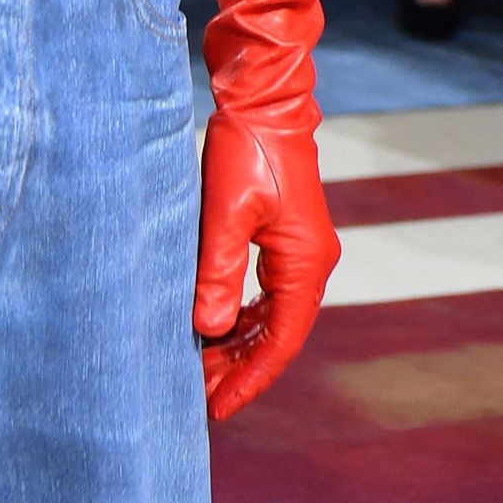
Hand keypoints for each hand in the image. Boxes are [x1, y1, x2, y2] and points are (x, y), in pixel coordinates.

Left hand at [168, 0, 338, 420]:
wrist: (261, 90)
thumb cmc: (244, 147)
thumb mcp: (223, 214)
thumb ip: (215, 275)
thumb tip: (207, 331)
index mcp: (304, 262)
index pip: (279, 341)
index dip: (248, 380)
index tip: (215, 412)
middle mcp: (308, 259)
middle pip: (275, 334)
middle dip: (237, 367)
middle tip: (194, 397)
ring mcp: (297, 245)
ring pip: (268, 314)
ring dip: (236, 342)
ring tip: (196, 368)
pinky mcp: (280, 229)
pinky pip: (263, 290)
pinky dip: (238, 313)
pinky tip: (209, 325)